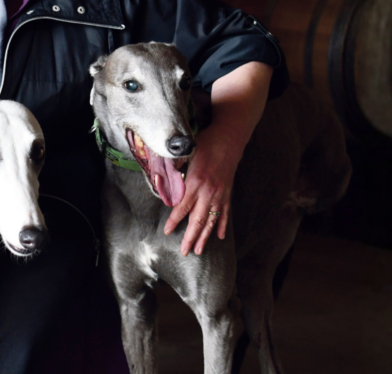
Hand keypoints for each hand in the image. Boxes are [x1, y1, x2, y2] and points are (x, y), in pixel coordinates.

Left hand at [163, 127, 239, 255]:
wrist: (229, 139)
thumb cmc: (206, 144)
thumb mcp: (186, 153)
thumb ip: (174, 168)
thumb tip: (162, 177)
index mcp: (196, 182)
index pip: (182, 207)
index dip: (174, 220)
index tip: (167, 231)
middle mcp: (209, 192)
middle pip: (198, 220)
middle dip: (190, 238)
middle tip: (184, 252)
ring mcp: (220, 194)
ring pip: (212, 221)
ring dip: (205, 237)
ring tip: (199, 250)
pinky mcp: (227, 193)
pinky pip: (225, 214)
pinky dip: (223, 226)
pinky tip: (221, 236)